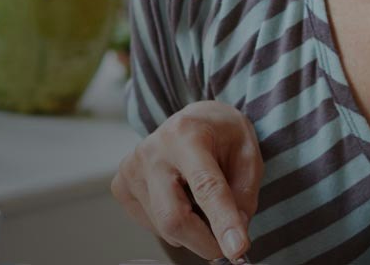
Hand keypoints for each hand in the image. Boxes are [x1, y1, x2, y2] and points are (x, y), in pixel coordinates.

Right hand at [111, 100, 262, 261]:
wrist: (192, 119)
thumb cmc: (222, 135)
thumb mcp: (248, 154)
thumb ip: (244, 195)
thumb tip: (230, 237)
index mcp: (187, 135)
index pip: (206, 186)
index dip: (223, 221)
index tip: (237, 249)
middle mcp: (152, 151)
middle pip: (174, 218)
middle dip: (205, 242)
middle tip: (228, 244)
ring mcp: (131, 169)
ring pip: (164, 228)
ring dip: (192, 231)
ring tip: (201, 202)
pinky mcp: (121, 186)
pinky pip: (152, 226)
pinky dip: (175, 226)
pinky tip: (181, 200)